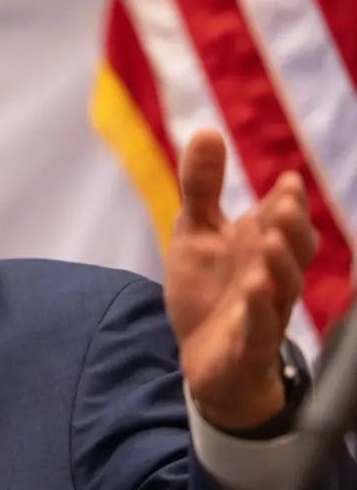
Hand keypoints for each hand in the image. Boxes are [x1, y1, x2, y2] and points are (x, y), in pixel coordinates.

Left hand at [164, 129, 317, 429]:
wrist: (204, 358)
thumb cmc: (210, 290)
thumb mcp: (196, 233)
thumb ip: (202, 188)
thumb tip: (206, 131)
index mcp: (263, 246)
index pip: (283, 220)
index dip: (287, 202)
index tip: (286, 180)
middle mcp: (271, 276)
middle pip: (292, 251)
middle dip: (289, 228)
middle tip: (281, 205)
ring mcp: (263, 312)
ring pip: (282, 289)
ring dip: (279, 265)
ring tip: (270, 241)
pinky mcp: (248, 346)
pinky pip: (260, 329)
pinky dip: (259, 310)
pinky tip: (255, 291)